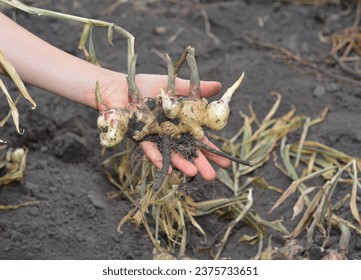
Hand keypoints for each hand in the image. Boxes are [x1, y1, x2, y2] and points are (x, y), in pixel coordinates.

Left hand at [99, 73, 230, 179]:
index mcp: (180, 122)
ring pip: (172, 153)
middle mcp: (170, 133)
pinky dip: (160, 158)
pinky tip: (170, 169)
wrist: (120, 85)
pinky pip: (151, 150)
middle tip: (213, 176)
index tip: (225, 162)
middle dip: (200, 163)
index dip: (211, 150)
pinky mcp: (140, 138)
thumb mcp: (175, 86)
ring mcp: (156, 138)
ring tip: (194, 174)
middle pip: (188, 150)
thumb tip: (220, 86)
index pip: (199, 139)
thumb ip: (196, 89)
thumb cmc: (146, 85)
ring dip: (182, 164)